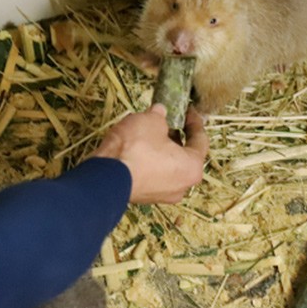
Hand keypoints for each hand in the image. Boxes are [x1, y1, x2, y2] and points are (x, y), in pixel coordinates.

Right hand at [92, 105, 208, 203]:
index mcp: (192, 167)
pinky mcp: (143, 197)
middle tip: (165, 121)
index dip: (194, 121)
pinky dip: (148, 161)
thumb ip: (160, 116)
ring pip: (167, 166)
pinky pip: (151, 175)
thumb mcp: (151, 122)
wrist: (106, 177)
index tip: (188, 110)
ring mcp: (162, 195)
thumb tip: (159, 113)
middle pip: (184, 155)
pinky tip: (135, 148)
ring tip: (146, 132)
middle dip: (174, 136)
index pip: (200, 140)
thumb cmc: (137, 148)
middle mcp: (182, 186)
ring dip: (160, 149)